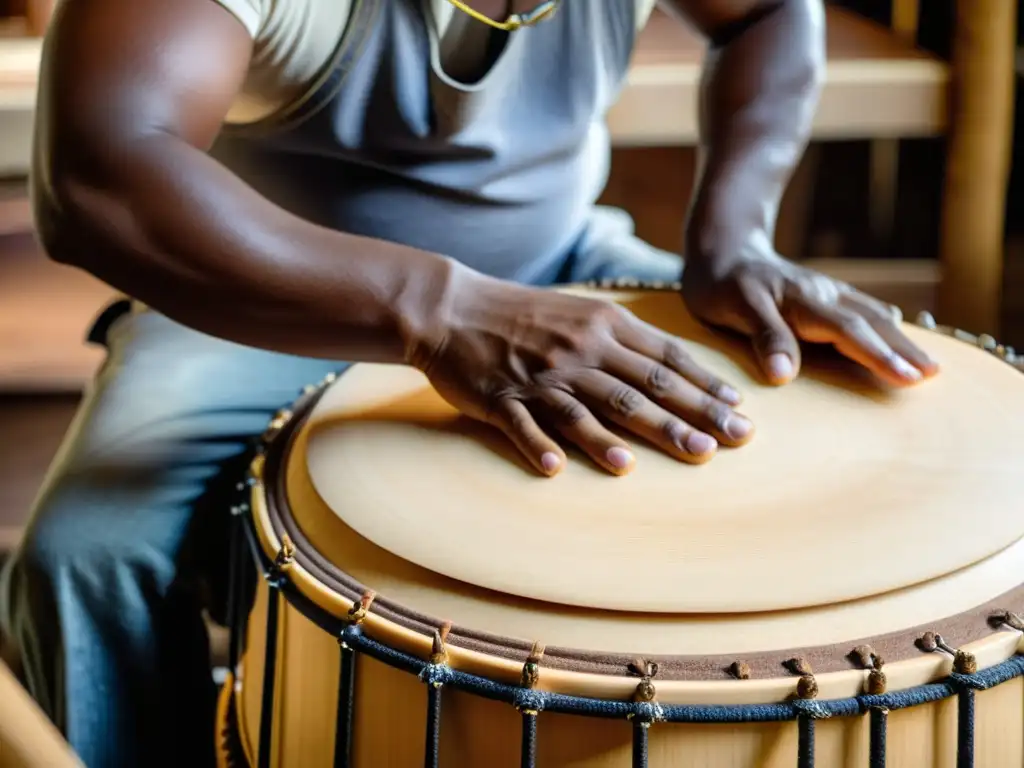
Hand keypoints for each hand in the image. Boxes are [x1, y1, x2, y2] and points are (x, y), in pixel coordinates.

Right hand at [409, 267, 753, 476]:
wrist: (452, 308)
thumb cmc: (521, 314)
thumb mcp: (579, 312)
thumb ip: (621, 337)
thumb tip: (670, 365)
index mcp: (602, 326)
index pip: (665, 358)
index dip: (705, 385)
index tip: (739, 408)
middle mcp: (578, 350)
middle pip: (642, 387)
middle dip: (689, 417)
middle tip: (731, 443)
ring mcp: (540, 376)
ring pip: (590, 408)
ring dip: (624, 436)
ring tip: (653, 461)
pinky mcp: (500, 398)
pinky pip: (523, 424)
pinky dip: (539, 444)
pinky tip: (557, 468)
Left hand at [681, 249, 939, 386]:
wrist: (719, 250)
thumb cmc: (721, 285)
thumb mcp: (734, 308)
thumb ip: (764, 337)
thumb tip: (784, 374)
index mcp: (805, 301)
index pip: (850, 331)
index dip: (880, 356)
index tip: (909, 378)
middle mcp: (824, 295)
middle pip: (872, 323)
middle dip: (904, 350)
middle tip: (933, 375)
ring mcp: (826, 292)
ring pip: (872, 314)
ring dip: (900, 339)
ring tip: (928, 363)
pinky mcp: (821, 294)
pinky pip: (861, 308)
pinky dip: (884, 322)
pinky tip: (896, 329)